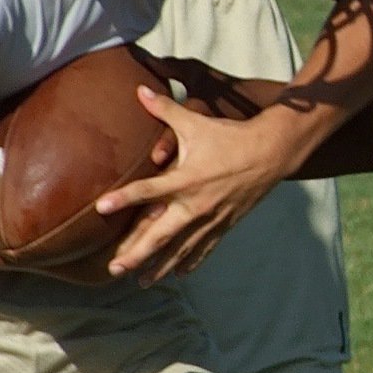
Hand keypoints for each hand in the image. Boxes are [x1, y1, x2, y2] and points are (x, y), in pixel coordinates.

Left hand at [95, 85, 285, 284]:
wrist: (271, 153)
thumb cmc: (230, 136)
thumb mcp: (195, 122)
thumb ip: (165, 108)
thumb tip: (139, 89)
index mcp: (186, 179)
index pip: (149, 191)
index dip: (124, 198)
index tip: (100, 208)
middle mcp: (196, 204)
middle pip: (161, 235)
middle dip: (137, 254)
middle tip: (114, 269)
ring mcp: (211, 218)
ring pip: (181, 249)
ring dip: (159, 267)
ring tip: (140, 282)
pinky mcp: (225, 224)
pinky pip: (204, 248)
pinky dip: (190, 262)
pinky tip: (178, 275)